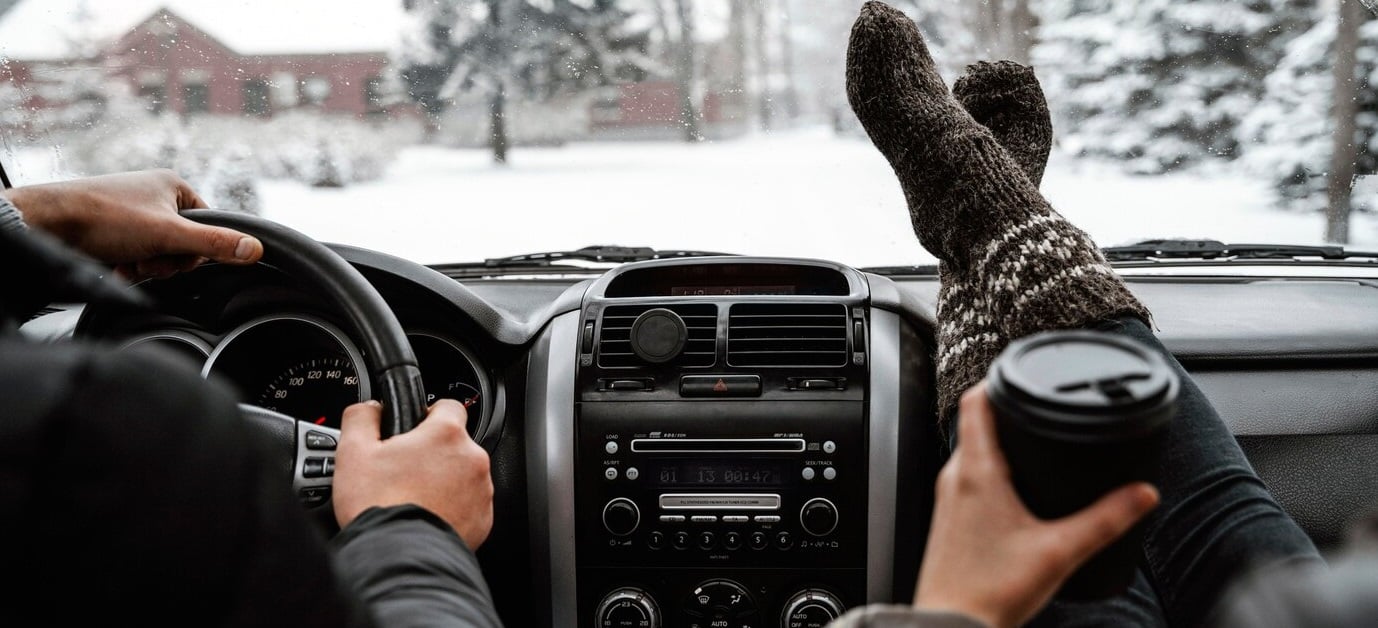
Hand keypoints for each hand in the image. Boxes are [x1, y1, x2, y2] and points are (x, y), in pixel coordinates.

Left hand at [6, 169, 262, 278]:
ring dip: (147, 266)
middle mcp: (154, 196)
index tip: (174, 253)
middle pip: (184, 243)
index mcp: (173, 186)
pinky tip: (114, 264)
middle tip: (146, 257)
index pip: (208, 226)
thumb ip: (214, 244)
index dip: (195, 249)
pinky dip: (128, 266)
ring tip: (126, 259)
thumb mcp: (168, 234)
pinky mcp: (113, 229)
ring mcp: (133, 213)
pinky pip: (137, 255)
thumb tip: (256, 249)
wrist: (48, 223)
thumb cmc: (104, 218)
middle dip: (166, 260)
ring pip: (159, 253)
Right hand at [333, 399, 494, 549]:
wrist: (398, 557)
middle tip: (404, 472)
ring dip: (444, 481)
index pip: (448, 406)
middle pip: (454, 445)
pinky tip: (427, 516)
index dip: (428, 415)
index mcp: (446, 434)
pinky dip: (452, 508)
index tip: (415, 429)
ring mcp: (481, 491)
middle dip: (432, 454)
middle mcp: (472, 459)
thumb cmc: (378, 506)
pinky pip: (469, 505)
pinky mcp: (483, 519)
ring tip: (413, 498)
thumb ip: (362, 418)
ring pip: (463, 476)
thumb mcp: (353, 452)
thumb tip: (369, 409)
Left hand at [914, 384, 1159, 627]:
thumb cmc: (990, 591)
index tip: (1019, 369)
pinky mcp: (948, 520)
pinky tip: (1015, 487)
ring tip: (1032, 441)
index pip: (975, 401)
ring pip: (971, 452)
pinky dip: (990, 469)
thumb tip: (1143, 494)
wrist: (952, 625)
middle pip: (976, 424)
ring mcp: (946, 499)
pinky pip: (967, 478)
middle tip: (1038, 407)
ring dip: (998, 441)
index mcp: (976, 471)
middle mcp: (953, 478)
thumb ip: (1106, 519)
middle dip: (1007, 411)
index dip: (997, 378)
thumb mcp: (1060, 551)